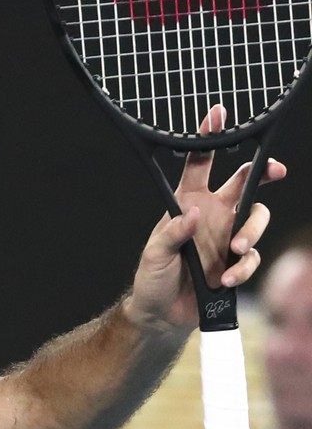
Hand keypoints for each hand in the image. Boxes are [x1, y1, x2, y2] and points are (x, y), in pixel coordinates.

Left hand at [124, 104, 286, 332]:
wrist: (162, 314)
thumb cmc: (152, 278)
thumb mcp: (154, 254)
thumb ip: (173, 233)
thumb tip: (195, 214)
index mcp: (188, 203)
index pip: (200, 164)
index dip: (208, 139)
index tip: (219, 114)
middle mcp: (213, 214)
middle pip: (245, 182)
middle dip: (263, 171)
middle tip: (276, 170)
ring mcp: (227, 236)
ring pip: (257, 217)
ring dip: (251, 233)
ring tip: (235, 250)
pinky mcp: (236, 261)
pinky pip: (251, 257)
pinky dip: (241, 268)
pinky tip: (224, 279)